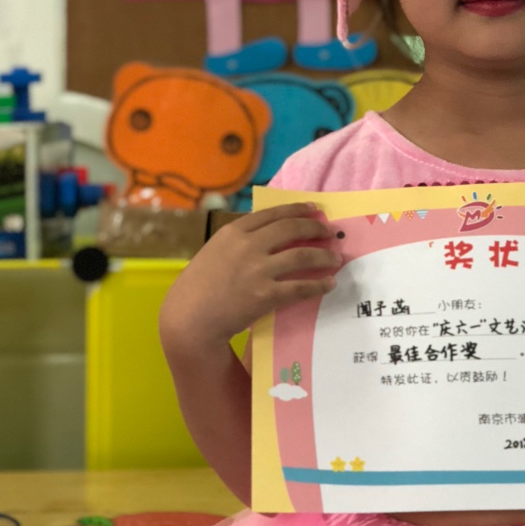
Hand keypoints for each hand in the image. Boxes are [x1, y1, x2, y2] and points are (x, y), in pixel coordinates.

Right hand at [159, 203, 340, 357]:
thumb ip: (240, 241)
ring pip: (302, 255)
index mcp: (234, 231)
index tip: (314, 209)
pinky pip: (300, 287)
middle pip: (292, 229)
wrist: (188, 316)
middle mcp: (248, 245)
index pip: (274, 213)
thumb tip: (273, 235)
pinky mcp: (265, 295)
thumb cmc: (199, 285)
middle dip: (316, 228)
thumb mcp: (216, 251)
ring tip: (335, 258)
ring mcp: (257, 270)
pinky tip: (329, 284)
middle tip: (330, 232)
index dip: (297, 209)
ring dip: (323, 256)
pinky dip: (319, 285)